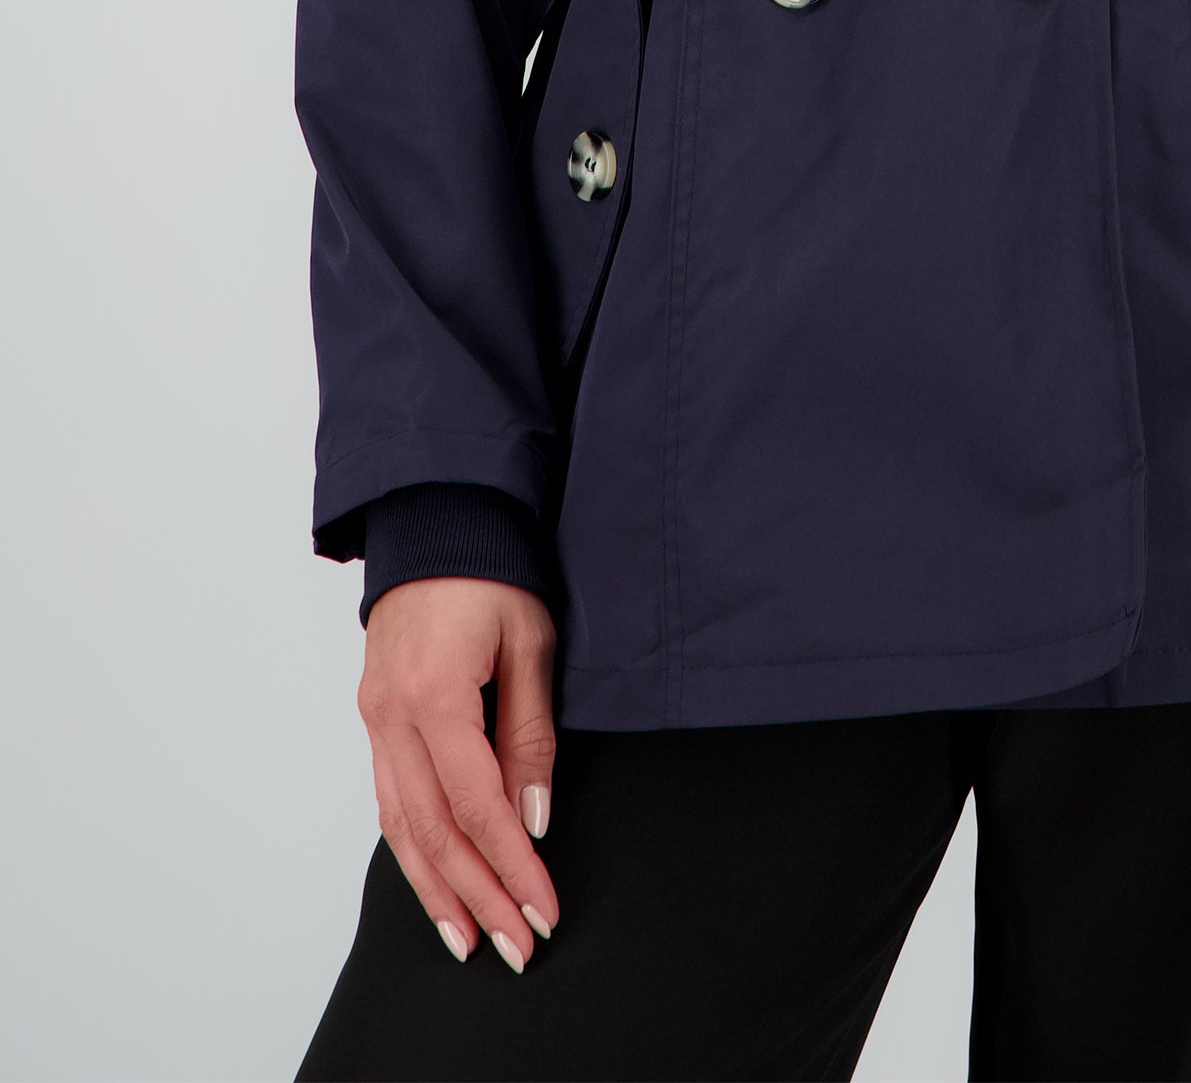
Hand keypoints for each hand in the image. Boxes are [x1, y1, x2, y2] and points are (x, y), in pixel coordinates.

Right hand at [357, 578, 560, 968]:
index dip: (512, 867)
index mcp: (433, 695)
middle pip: (434, 832)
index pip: (478, 806)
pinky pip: (391, 799)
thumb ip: (529, 734)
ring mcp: (375, 720)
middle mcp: (392, 717)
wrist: (437, 518)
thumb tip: (533, 817)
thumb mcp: (531, 642)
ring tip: (471, 939)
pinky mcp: (374, 718)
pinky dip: (413, 850)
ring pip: (402, 827)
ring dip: (438, 889)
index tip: (543, 910)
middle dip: (477, 896)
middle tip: (515, 945)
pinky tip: (436, 883)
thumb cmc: (492, 568)